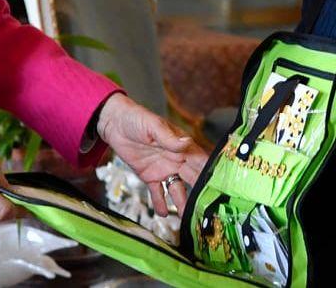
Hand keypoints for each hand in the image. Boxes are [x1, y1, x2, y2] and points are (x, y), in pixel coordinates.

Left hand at [96, 93, 207, 214]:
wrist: (114, 123)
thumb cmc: (136, 118)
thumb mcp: (153, 126)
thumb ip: (169, 138)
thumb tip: (186, 143)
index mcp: (182, 146)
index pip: (201, 161)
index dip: (211, 172)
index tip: (221, 187)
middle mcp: (176, 159)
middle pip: (193, 178)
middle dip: (200, 192)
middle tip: (208, 208)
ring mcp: (164, 169)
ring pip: (177, 189)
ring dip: (182, 202)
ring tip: (186, 217)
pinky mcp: (150, 176)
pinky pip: (157, 192)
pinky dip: (160, 202)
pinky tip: (163, 213)